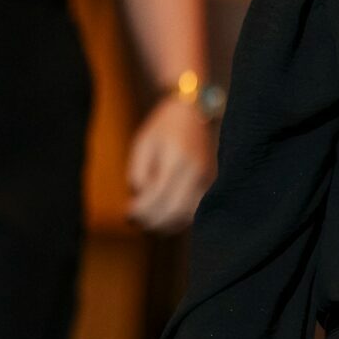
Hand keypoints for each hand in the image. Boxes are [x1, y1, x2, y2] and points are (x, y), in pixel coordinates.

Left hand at [126, 96, 214, 231]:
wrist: (195, 113)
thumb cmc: (165, 127)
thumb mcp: (143, 144)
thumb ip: (139, 172)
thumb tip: (140, 199)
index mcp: (178, 160)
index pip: (159, 197)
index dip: (141, 210)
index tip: (127, 213)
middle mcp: (197, 173)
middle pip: (174, 211)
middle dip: (152, 221)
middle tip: (135, 221)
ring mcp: (207, 180)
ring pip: (187, 216)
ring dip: (165, 225)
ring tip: (147, 222)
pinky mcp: (211, 185)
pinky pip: (195, 211)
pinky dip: (179, 220)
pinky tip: (164, 217)